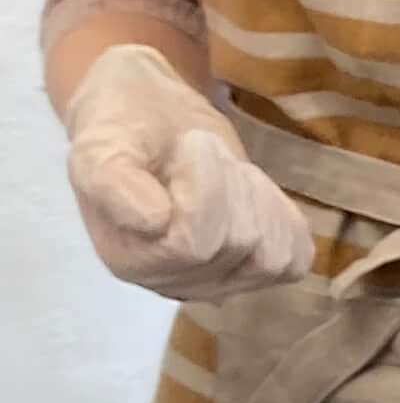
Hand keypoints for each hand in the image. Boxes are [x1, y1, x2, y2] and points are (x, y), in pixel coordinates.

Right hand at [63, 42, 312, 298]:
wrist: (152, 117)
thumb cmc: (122, 130)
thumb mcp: (100, 146)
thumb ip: (115, 184)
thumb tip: (155, 223)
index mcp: (130, 262)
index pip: (194, 245)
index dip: (204, 183)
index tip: (186, 144)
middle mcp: (174, 284)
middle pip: (238, 244)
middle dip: (229, 183)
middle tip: (200, 156)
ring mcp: (221, 283)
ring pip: (271, 255)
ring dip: (255, 198)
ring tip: (222, 174)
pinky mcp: (259, 270)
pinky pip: (295, 258)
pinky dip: (282, 216)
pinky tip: (249, 193)